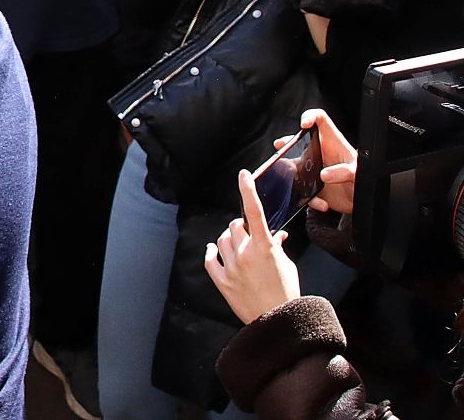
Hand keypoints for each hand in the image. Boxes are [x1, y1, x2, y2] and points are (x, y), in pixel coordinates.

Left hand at [204, 169, 301, 323]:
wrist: (277, 320)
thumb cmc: (286, 292)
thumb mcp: (287, 265)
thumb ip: (277, 246)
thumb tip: (275, 233)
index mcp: (265, 248)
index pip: (255, 213)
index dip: (248, 191)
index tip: (244, 175)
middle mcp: (245, 254)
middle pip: (235, 227)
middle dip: (241, 229)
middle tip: (248, 238)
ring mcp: (232, 267)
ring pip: (221, 240)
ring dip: (228, 241)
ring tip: (238, 251)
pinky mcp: (221, 281)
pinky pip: (209, 258)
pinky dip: (211, 253)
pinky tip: (215, 252)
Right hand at [274, 109, 356, 214]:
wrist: (362, 202)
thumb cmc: (363, 181)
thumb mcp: (358, 172)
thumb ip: (344, 171)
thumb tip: (325, 174)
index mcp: (333, 143)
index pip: (320, 120)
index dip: (310, 116)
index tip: (304, 124)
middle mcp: (321, 154)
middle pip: (300, 141)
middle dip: (288, 141)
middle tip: (282, 145)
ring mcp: (314, 170)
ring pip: (295, 164)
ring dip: (289, 170)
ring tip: (288, 175)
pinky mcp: (312, 186)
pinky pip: (303, 190)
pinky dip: (310, 199)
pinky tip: (320, 202)